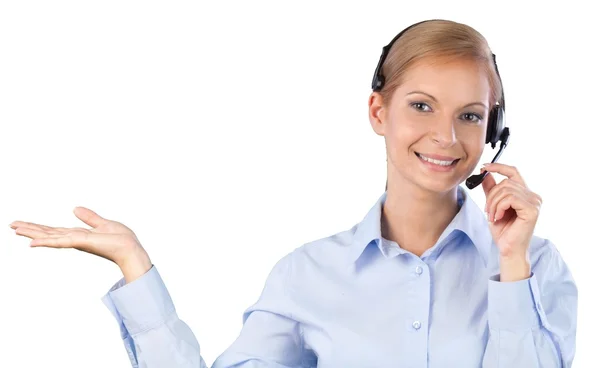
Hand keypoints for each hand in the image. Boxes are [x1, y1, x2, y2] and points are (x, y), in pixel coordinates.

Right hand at [10, 207, 151, 282]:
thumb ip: (89, 217)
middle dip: (30, 229)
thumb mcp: (103, 223)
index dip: (39, 227)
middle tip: (11, 225)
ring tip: (15, 229)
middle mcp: (74, 239)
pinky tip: (32, 242)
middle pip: (48, 233)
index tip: (23, 224)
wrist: (131, 248)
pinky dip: (46, 241)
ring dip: (32, 232)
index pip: (55, 230)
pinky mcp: (81, 242)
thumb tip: (75, 209)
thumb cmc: (121, 239)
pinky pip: (60, 241)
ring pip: (49, 236)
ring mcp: (76, 241)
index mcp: (78, 235)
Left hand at [481, 163, 541, 280]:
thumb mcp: (493, 206)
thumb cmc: (503, 230)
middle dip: (491, 196)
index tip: (484, 167)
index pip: (513, 172)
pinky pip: (510, 199)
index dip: (499, 167)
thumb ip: (491, 189)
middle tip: (487, 211)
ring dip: (493, 203)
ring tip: (493, 216)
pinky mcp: (532, 210)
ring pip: (506, 190)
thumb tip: (484, 173)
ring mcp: (535, 202)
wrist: (508, 249)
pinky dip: (499, 207)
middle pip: (506, 182)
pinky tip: (498, 217)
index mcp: (525, 193)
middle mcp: (533, 196)